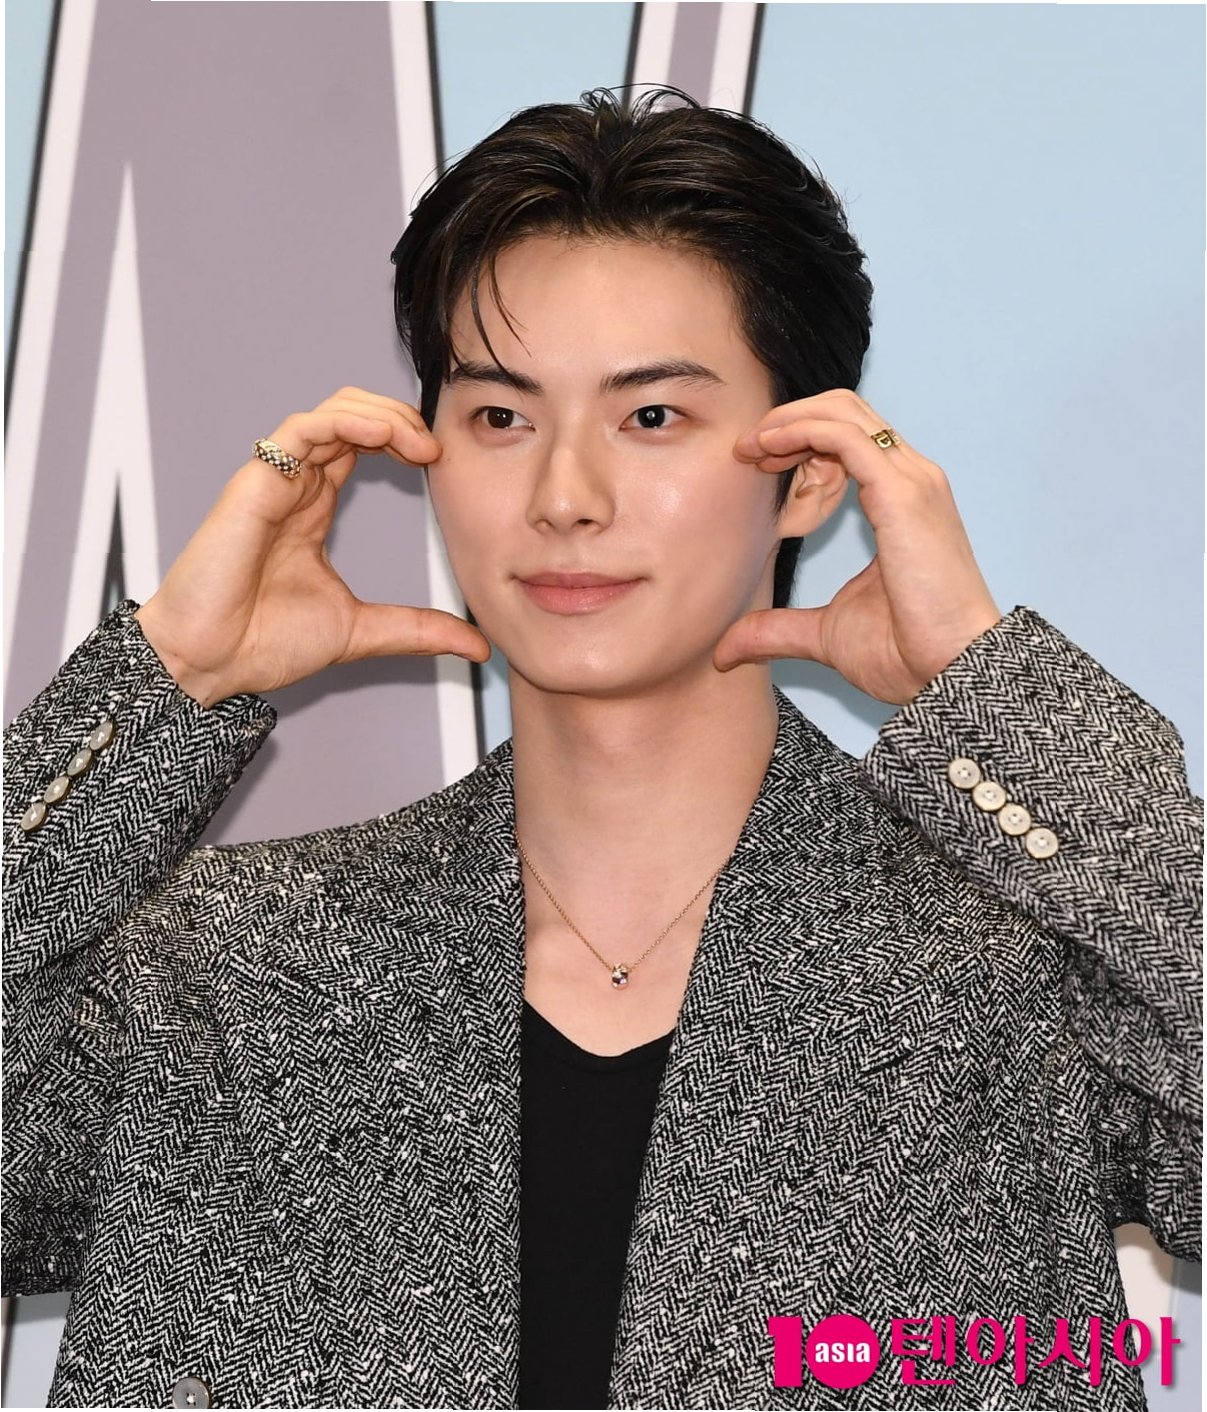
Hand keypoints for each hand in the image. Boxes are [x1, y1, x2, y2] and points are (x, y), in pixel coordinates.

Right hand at [134, 387, 489, 707]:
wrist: (209, 663)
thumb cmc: (263, 644)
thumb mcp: (364, 633)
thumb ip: (419, 630)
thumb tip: (478, 646)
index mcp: (313, 507)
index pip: (362, 445)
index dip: (404, 440)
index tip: (441, 464)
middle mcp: (294, 485)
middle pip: (352, 417)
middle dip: (401, 420)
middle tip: (438, 449)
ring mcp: (274, 480)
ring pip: (332, 414)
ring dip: (383, 416)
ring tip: (420, 444)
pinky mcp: (255, 483)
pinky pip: (302, 429)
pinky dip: (345, 422)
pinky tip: (383, 435)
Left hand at [714, 389, 1002, 705]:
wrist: (950, 674)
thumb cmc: (906, 655)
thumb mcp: (824, 636)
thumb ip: (776, 630)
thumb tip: (725, 651)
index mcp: (901, 502)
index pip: (850, 440)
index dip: (799, 439)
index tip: (756, 462)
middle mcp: (912, 480)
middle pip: (847, 411)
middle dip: (790, 419)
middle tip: (746, 449)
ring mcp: (912, 482)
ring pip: (844, 413)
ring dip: (789, 420)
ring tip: (750, 445)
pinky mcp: (903, 494)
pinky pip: (844, 437)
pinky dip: (801, 431)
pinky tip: (767, 448)